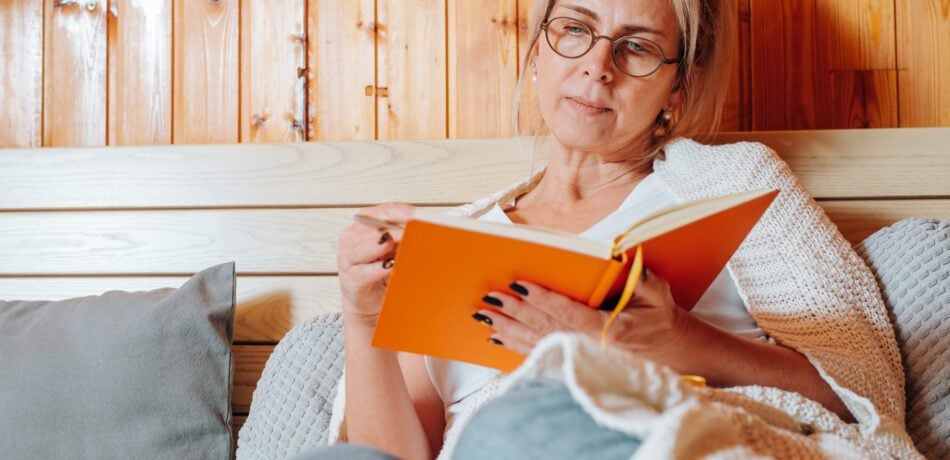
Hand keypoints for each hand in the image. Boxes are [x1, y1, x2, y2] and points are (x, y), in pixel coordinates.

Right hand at [337, 203, 414, 324]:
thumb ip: (406, 238)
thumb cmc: (383, 271)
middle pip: (374, 225)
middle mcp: (353, 237)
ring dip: (383, 244)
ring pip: (363, 247)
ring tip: (400, 240)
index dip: (404, 212)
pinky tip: (391, 266)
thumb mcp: (397, 250)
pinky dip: (378, 269)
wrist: (370, 301)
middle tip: (413, 227)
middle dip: (395, 227)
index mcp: (365, 223)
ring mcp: (349, 258)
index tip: (422, 216)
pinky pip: (363, 272)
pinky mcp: (350, 278)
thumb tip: (428, 230)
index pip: (385, 211)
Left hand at [472, 268, 689, 359]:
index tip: (521, 285)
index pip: (569, 313)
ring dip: (508, 329)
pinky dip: (514, 346)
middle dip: (516, 312)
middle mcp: (589, 349)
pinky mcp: (571, 362)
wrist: (666, 351)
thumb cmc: (657, 318)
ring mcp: (578, 359)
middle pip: (545, 328)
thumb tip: (626, 259)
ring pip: (536, 343)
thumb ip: (644, 280)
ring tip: (484, 316)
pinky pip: (538, 354)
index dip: (544, 299)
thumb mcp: (658, 296)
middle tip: (491, 297)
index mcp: (608, 331)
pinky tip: (495, 337)